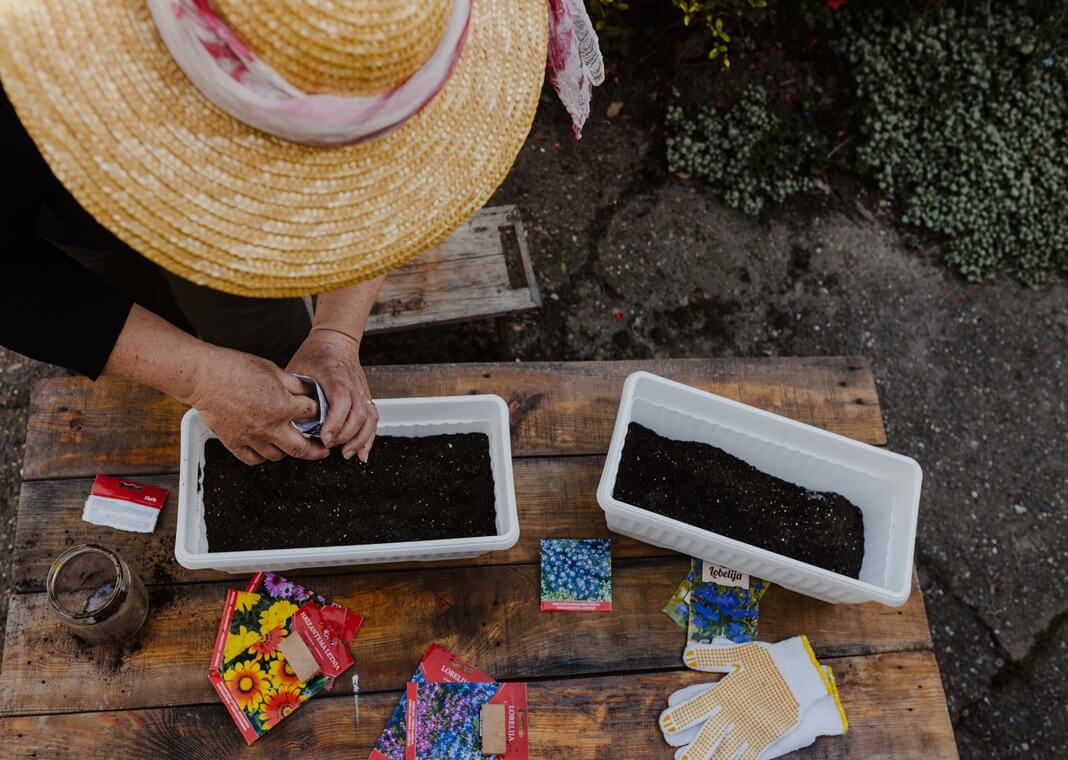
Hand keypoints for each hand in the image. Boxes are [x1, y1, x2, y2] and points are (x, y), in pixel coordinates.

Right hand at [183, 345, 329, 464]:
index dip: (318, 411)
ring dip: (288, 452)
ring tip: (291, 445)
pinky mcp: (234, 442)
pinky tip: (266, 449)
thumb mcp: (272, 370)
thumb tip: (307, 391)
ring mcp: (252, 437)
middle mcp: (269, 426)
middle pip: (301, 448)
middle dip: (317, 451)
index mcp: (282, 406)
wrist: (204, 377)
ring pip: (277, 456)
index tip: (319, 413)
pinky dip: (262, 457)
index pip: (311, 414)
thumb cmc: (234, 369)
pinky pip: (253, 459)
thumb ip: (293, 384)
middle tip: (323, 451)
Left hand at [286, 327, 378, 460]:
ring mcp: (362, 391)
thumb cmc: (316, 353)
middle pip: (358, 414)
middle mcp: (354, 384)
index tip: (325, 437)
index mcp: (336, 376)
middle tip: (328, 446)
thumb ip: (295, 392)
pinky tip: (362, 453)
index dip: (336, 422)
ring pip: (369, 419)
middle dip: (345, 436)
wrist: (337, 340)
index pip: (342, 401)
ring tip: (346, 454)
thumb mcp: (299, 368)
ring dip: (359, 440)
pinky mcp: (366, 397)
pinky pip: (373, 419)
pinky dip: (369, 438)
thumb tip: (286, 418)